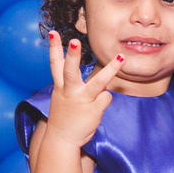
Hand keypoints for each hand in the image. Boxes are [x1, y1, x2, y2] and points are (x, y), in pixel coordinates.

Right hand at [44, 31, 124, 149]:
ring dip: (111, 70)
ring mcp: (82, 100)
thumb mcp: (64, 97)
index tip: (52, 33)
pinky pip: (106, 98)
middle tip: (73, 41)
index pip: (55, 64)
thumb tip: (99, 80)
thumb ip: (76, 85)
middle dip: (71, 55)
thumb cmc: (65, 116)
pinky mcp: (93, 110)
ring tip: (121, 58)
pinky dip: (104, 100)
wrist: (62, 139)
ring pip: (99, 82)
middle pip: (70, 70)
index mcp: (60, 87)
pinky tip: (97, 108)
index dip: (53, 48)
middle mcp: (69, 91)